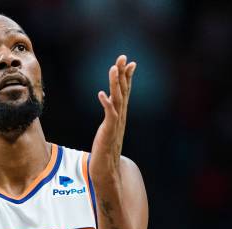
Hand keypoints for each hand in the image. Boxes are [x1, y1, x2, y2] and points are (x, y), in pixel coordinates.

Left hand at [89, 55, 135, 184]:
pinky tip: (101, 94)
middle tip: (123, 57)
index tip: (130, 62)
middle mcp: (120, 116)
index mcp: (120, 114)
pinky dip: (106, 104)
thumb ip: (110, 115)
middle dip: (123, 73)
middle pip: (123, 91)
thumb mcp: (109, 127)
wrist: (107, 168)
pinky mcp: (109, 131)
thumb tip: (110, 103)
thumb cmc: (106, 148)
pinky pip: (109, 115)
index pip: (125, 92)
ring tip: (113, 68)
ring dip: (115, 84)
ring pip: (117, 99)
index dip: (127, 77)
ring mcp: (116, 123)